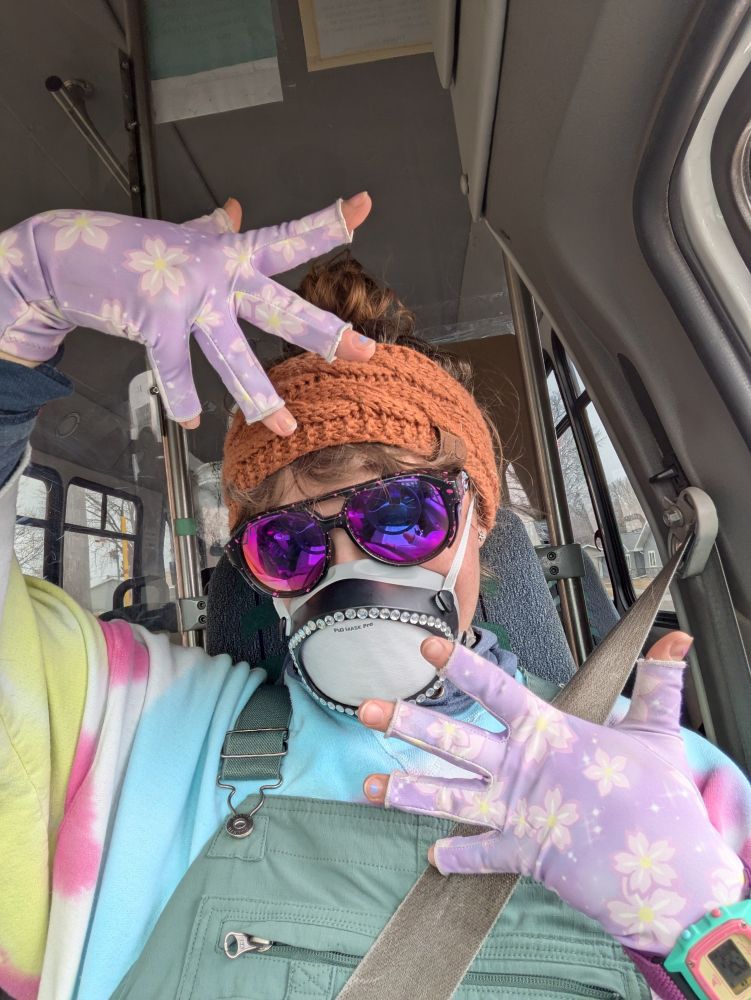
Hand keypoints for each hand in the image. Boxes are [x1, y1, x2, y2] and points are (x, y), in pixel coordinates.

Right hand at [0, 193, 373, 432]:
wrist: (66, 252)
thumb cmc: (130, 247)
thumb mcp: (181, 234)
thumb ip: (215, 226)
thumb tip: (237, 208)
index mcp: (228, 252)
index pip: (286, 238)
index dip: (326, 222)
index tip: (362, 205)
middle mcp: (216, 275)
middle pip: (281, 306)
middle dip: (324, 333)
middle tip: (363, 351)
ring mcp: (186, 300)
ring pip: (234, 354)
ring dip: (261, 395)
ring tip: (287, 427)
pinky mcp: (154, 322)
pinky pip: (176, 370)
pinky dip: (181, 397)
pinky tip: (193, 420)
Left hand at [360, 632, 745, 954]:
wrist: (670, 878)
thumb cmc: (662, 804)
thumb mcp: (659, 734)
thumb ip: (658, 683)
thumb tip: (674, 643)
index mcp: (548, 734)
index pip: (496, 688)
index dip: (461, 666)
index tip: (427, 646)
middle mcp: (522, 771)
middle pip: (453, 741)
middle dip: (407, 724)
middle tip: (368, 710)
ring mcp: (517, 816)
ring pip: (448, 798)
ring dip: (407, 792)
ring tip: (369, 788)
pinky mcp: (522, 856)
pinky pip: (479, 856)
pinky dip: (457, 857)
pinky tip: (432, 856)